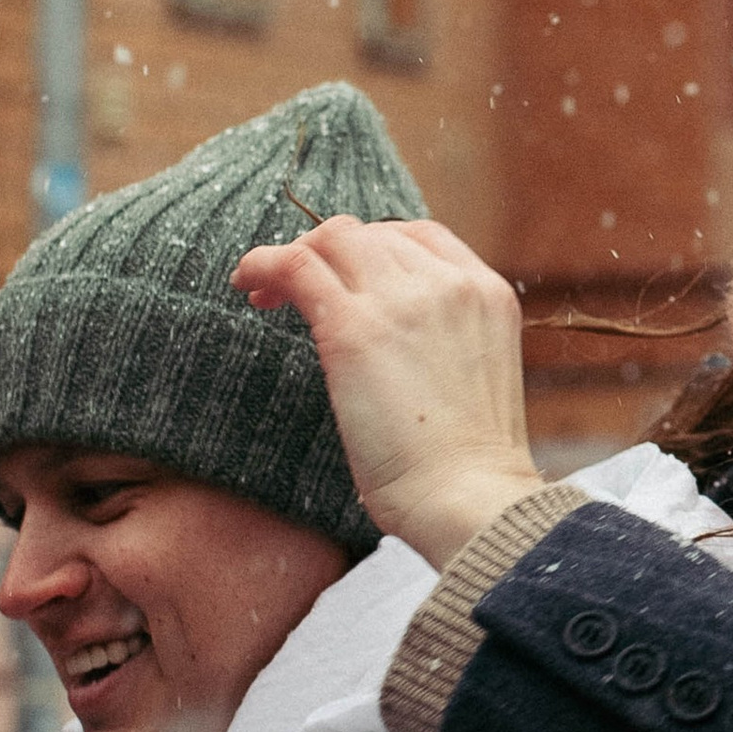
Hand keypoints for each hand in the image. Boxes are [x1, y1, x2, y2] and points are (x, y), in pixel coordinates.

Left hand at [229, 215, 542, 569]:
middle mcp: (447, 282)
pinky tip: (246, 285)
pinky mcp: (353, 326)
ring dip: (292, 256)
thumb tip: (390, 346)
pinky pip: (297, 265)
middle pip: (371, 234)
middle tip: (294, 290)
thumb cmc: (467, 468)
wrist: (468, 497)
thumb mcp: (473, 380)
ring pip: (331, 240)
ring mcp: (400, 298)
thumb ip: (441, 344)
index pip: (421, 237)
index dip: (375, 245)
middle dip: (328, 253)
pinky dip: (264, 264)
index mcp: (486, 294)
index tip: (347, 275)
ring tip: (263, 292)